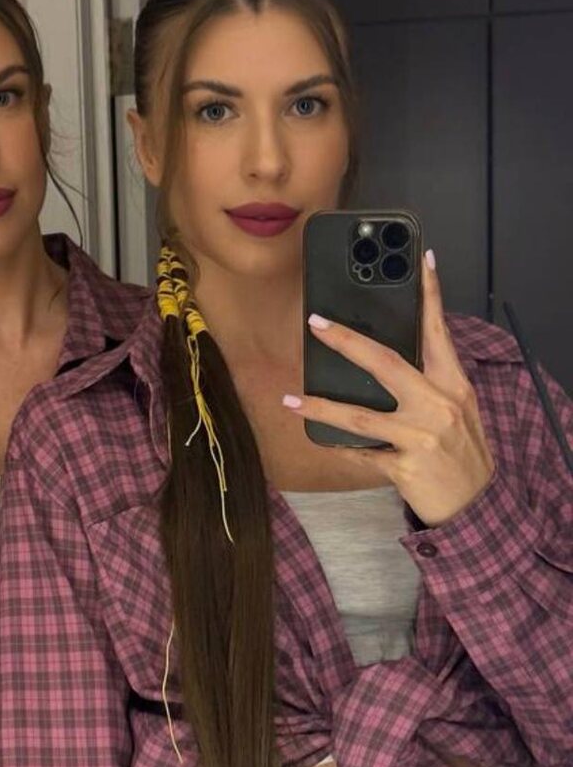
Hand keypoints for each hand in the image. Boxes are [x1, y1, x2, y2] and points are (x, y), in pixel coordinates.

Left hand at [283, 250, 495, 525]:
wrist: (476, 506)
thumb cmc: (462, 453)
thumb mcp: (457, 410)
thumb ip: (431, 385)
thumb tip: (392, 361)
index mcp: (453, 384)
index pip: (439, 331)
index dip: (431, 295)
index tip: (421, 260)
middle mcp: (437, 404)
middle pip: (385, 363)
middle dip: (347, 342)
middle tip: (316, 324)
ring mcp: (419, 436)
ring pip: (358, 415)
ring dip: (319, 406)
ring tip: (290, 399)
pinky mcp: (402, 465)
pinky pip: (359, 452)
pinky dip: (339, 447)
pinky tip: (320, 441)